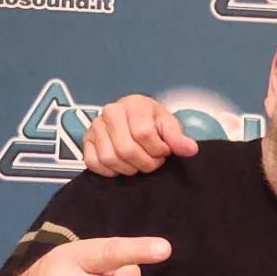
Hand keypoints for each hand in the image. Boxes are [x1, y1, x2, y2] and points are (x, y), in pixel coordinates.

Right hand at [82, 95, 197, 176]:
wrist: (137, 121)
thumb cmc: (154, 123)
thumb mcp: (170, 126)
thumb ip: (178, 137)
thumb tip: (190, 149)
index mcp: (134, 104)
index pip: (143, 134)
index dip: (157, 149)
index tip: (164, 151)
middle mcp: (111, 112)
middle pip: (126, 149)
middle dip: (145, 162)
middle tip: (153, 160)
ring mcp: (96, 126)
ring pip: (110, 158)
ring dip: (129, 168)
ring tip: (139, 162)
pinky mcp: (86, 141)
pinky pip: (94, 162)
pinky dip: (110, 171)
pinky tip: (123, 166)